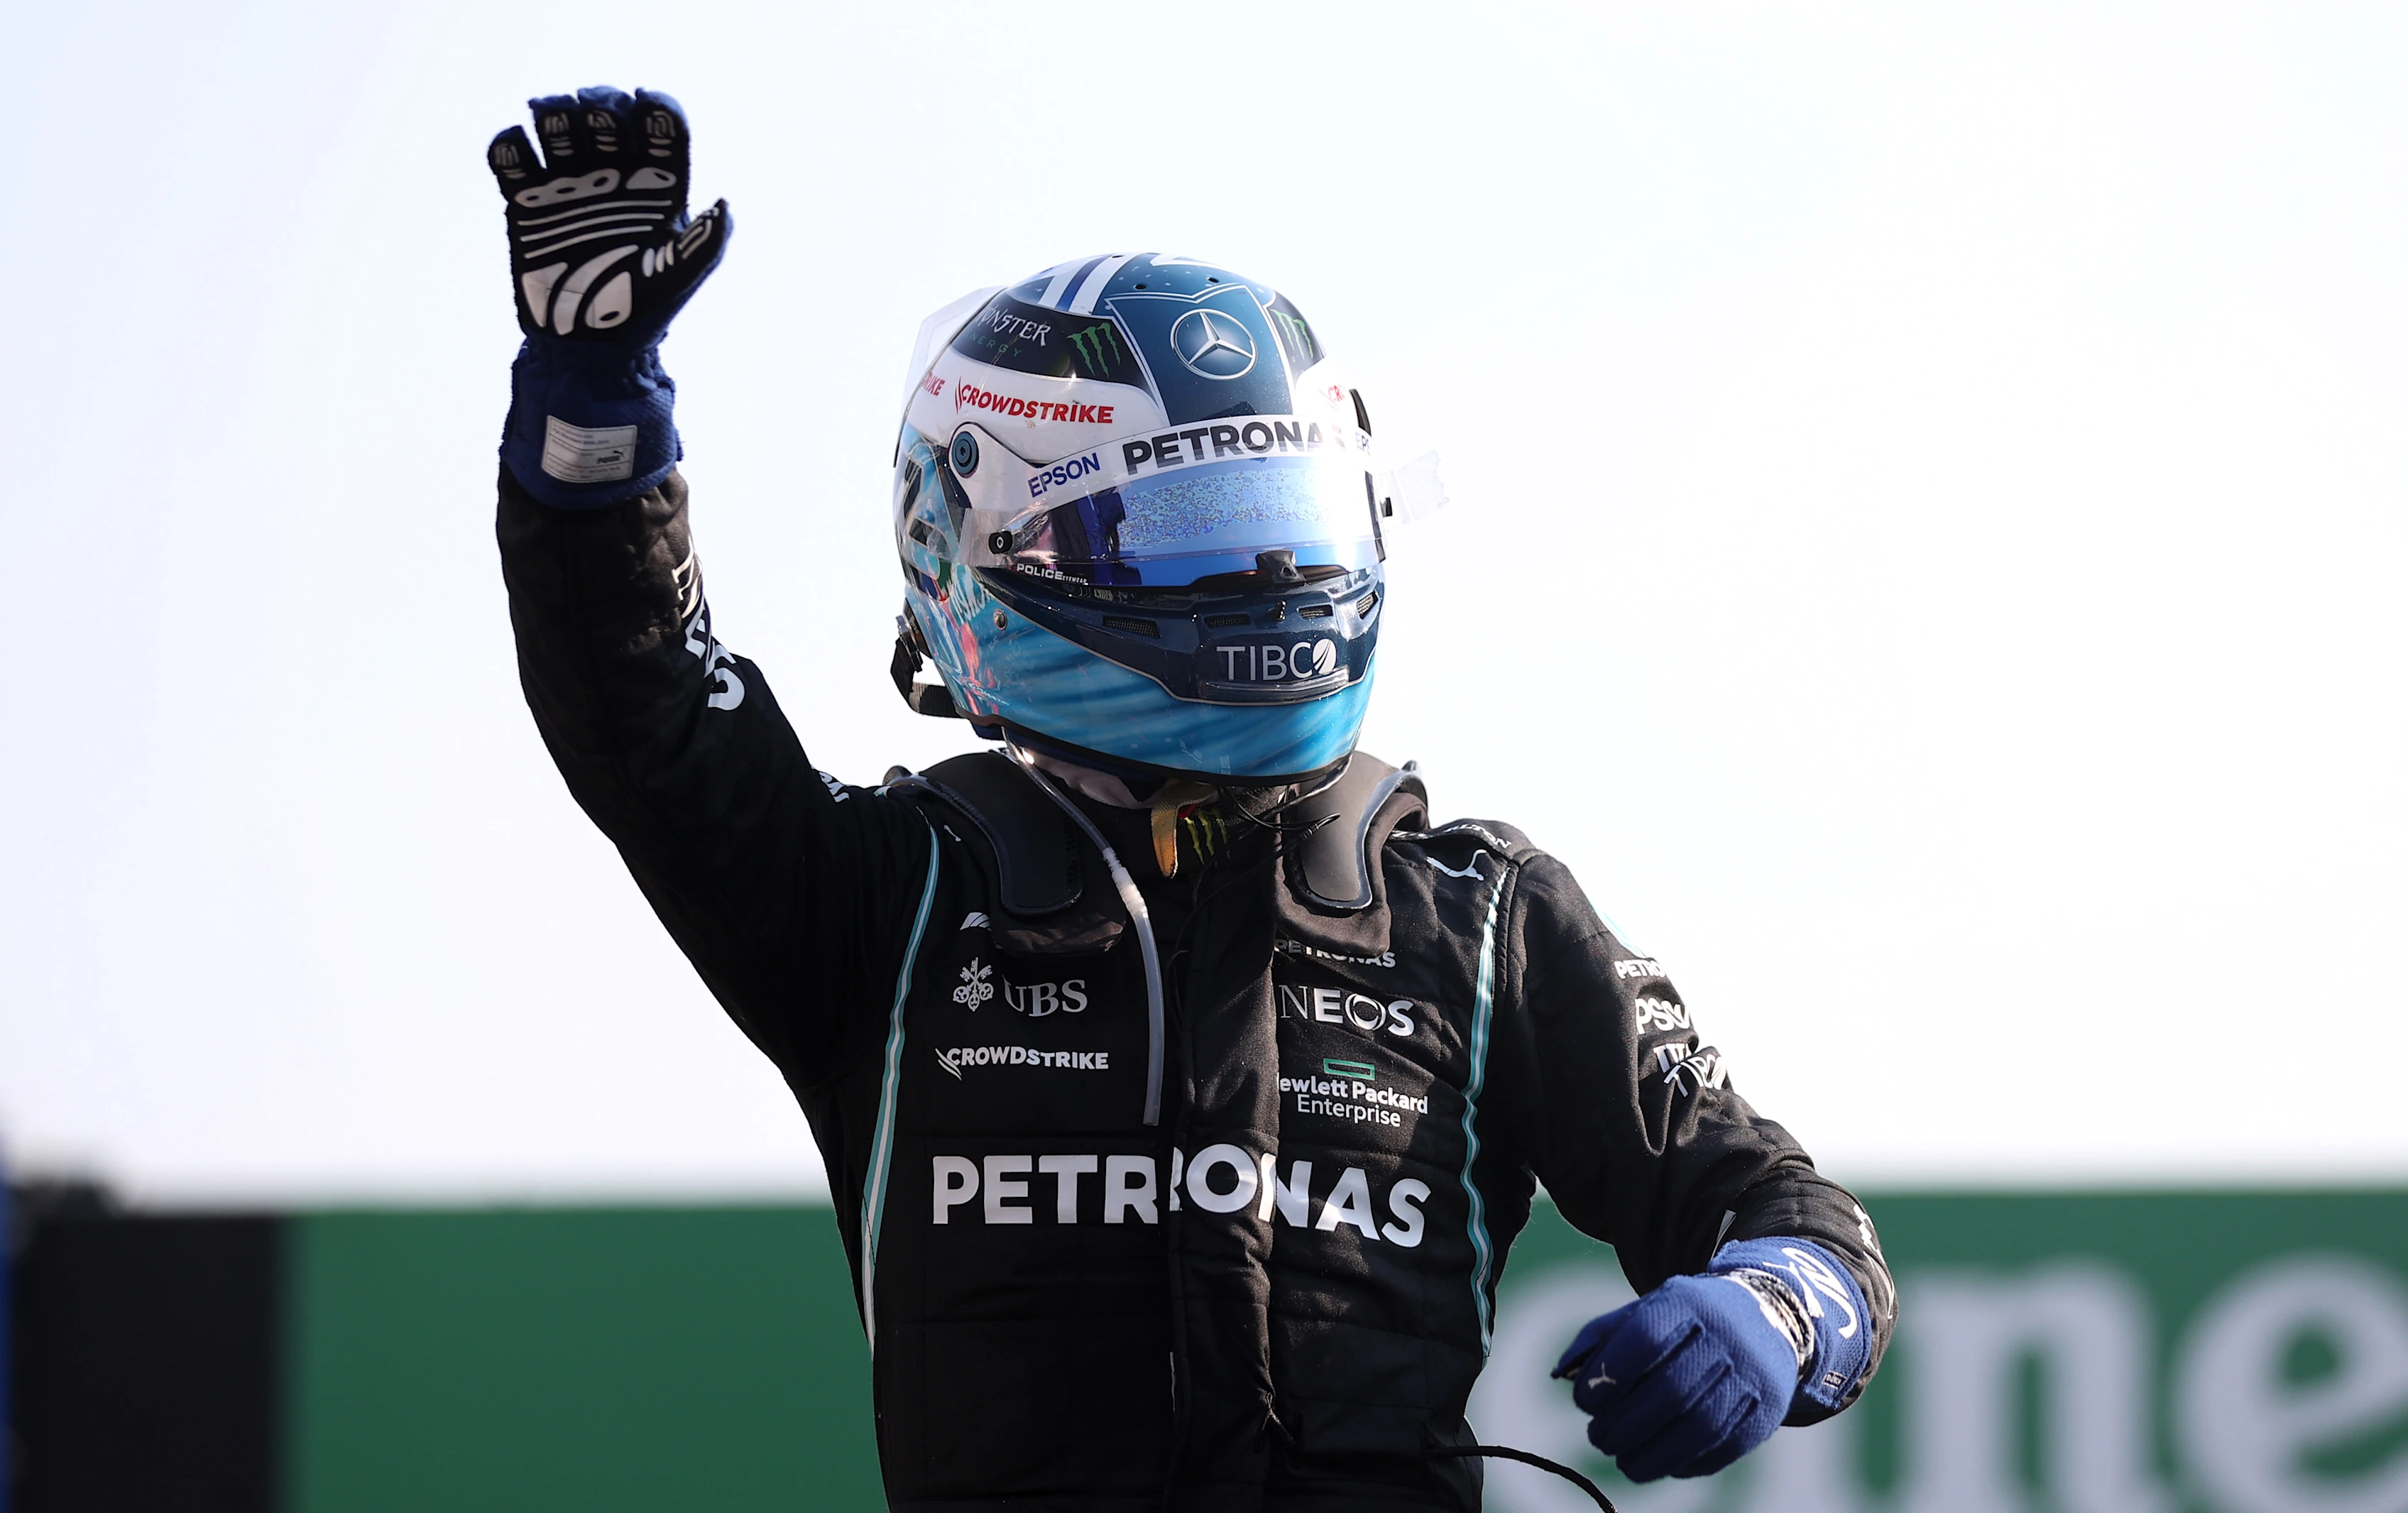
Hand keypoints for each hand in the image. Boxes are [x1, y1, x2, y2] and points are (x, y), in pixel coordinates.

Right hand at [487, 87, 728, 347]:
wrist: (586, 348)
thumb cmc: (642, 313)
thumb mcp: (679, 277)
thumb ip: (706, 240)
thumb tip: (724, 203)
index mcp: (657, 188)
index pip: (661, 126)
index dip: (654, 106)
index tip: (644, 104)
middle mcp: (614, 179)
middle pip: (606, 114)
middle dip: (601, 103)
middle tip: (595, 117)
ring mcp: (568, 187)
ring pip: (558, 123)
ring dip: (555, 112)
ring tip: (555, 125)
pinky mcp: (526, 203)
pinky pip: (510, 156)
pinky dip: (508, 145)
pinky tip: (520, 159)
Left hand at [1551, 1274, 1797, 1481]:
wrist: (1765, 1316)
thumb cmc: (1685, 1319)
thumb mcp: (1646, 1310)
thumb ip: (1601, 1338)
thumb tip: (1562, 1374)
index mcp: (1688, 1303)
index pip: (1645, 1339)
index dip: (1608, 1375)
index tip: (1583, 1401)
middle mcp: (1726, 1336)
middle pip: (1672, 1391)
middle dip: (1624, 1424)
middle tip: (1598, 1438)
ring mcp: (1752, 1375)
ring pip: (1701, 1427)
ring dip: (1653, 1455)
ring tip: (1623, 1461)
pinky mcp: (1767, 1411)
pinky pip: (1726, 1447)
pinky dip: (1688, 1463)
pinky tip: (1662, 1464)